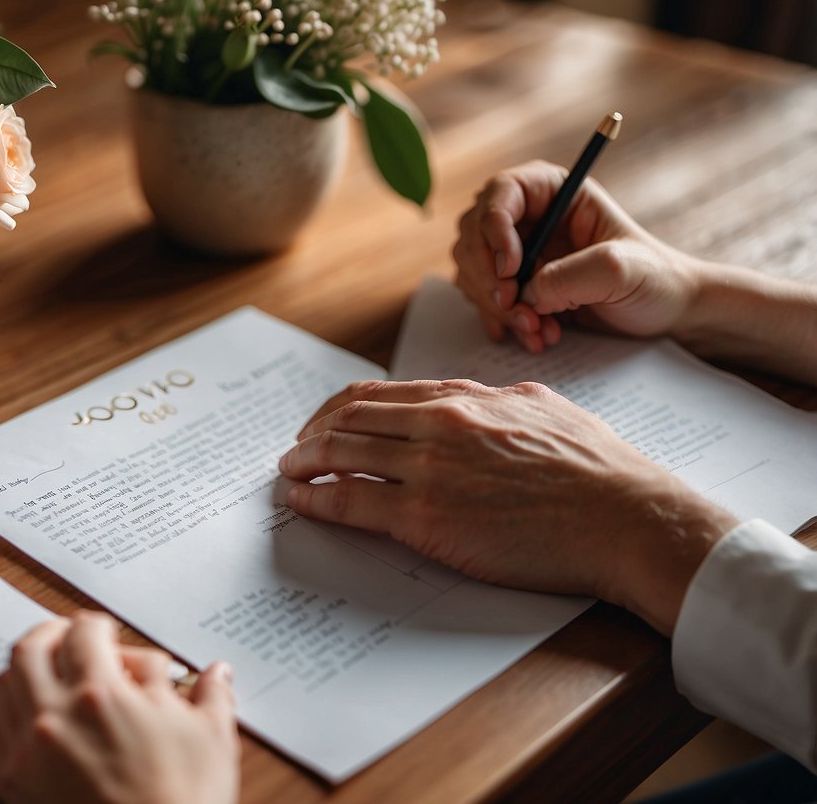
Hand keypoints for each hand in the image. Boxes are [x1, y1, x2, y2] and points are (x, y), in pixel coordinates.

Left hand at [0, 612, 238, 803]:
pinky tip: (30, 713)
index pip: (84, 632)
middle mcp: (54, 716)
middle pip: (29, 648)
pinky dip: (8, 709)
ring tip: (45, 671)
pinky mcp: (14, 785)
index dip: (99, 625)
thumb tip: (217, 673)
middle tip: (68, 638)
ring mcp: (28, 752)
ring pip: (4, 685)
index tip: (107, 632)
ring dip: (24, 669)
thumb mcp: (211, 739)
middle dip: (50, 634)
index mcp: (101, 695)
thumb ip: (210, 695)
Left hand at [278, 380, 737, 634]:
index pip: (383, 394)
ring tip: (288, 472)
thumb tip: (473, 401)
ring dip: (305, 461)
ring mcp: (429, 468)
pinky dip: (316, 497)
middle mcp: (440, 424)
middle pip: (351, 418)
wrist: (626, 519)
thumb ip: (496, 402)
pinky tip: (301, 500)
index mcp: (467, 399)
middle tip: (296, 449)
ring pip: (342, 452)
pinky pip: (350, 500)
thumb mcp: (544, 409)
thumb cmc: (599, 471)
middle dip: (314, 433)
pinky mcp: (426, 517)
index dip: (343, 409)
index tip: (327, 421)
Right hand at [452, 160, 704, 352]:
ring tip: (537, 330)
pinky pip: (485, 298)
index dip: (494, 229)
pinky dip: (501, 321)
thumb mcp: (620, 268)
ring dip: (497, 305)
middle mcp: (530, 218)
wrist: (665, 314)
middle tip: (518, 309)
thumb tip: (526, 293)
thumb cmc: (655, 278)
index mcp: (556, 192)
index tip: (511, 270)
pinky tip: (533, 336)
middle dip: (490, 277)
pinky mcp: (516, 285)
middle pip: (475, 235)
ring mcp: (518, 252)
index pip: (501, 193)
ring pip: (475, 271)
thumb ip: (569, 275)